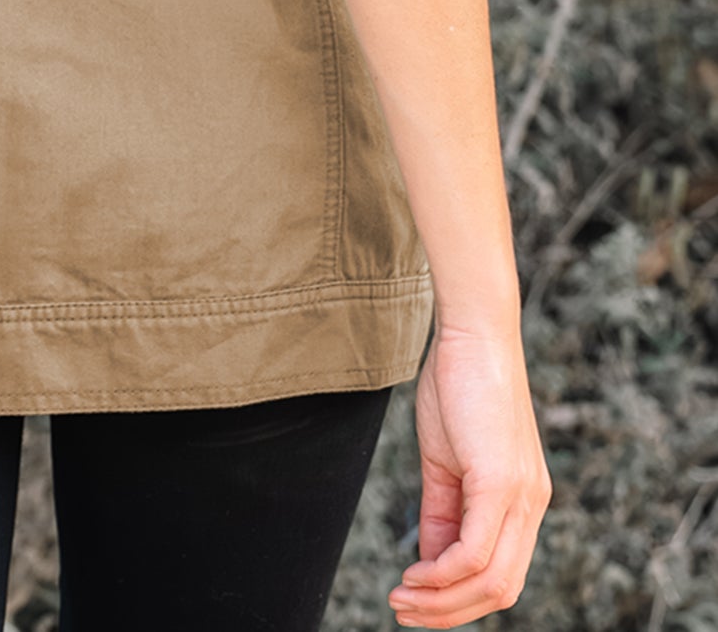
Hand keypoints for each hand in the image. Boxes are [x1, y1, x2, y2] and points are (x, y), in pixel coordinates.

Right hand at [388, 323, 552, 626]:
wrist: (473, 332)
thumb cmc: (459, 384)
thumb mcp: (446, 459)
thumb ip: (443, 510)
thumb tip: (430, 560)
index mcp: (524, 500)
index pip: (501, 573)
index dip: (459, 598)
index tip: (416, 596)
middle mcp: (532, 505)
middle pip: (501, 589)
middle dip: (450, 612)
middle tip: (404, 611)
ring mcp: (521, 496)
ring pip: (491, 580)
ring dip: (442, 601)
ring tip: (402, 598)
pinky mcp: (502, 483)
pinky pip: (476, 551)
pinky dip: (442, 573)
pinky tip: (414, 572)